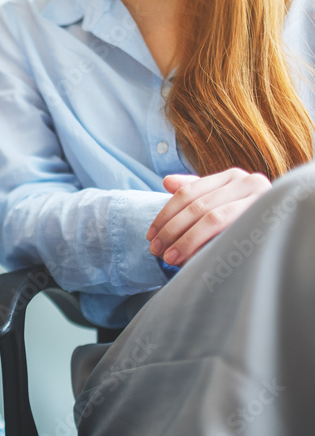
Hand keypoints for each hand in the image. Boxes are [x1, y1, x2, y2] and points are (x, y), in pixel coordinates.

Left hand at [147, 168, 270, 265]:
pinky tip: (193, 259)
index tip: (150, 235)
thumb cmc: (243, 218)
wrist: (285, 234)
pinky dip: (207, 245)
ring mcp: (260, 199)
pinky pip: (230, 232)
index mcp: (232, 176)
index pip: (187, 193)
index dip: (165, 215)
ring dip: (186, 240)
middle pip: (197, 206)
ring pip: (212, 218)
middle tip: (155, 250)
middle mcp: (249, 182)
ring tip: (169, 258)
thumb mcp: (218, 201)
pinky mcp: (267, 220)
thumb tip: (166, 182)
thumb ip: (195, 192)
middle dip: (171, 230)